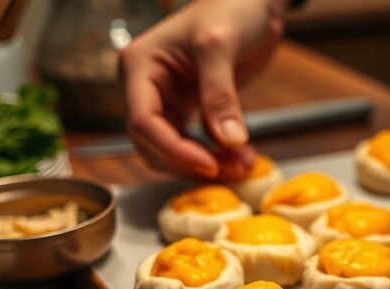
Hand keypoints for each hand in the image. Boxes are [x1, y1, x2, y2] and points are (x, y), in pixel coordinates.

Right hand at [119, 0, 285, 179]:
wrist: (251, 3)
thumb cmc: (229, 8)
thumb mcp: (220, 45)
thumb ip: (220, 94)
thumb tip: (229, 141)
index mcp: (139, 66)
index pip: (142, 121)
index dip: (173, 150)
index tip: (208, 164)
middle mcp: (145, 87)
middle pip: (154, 144)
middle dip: (191, 163)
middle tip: (232, 170)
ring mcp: (164, 100)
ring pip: (172, 151)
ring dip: (205, 165)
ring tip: (242, 165)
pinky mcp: (186, 110)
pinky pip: (193, 145)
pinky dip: (215, 156)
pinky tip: (239, 157)